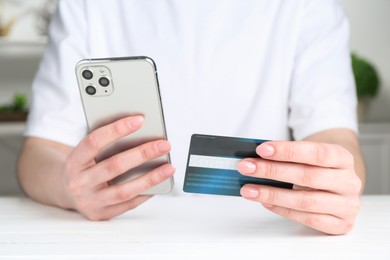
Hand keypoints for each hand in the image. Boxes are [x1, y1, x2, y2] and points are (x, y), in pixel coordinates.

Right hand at [61, 115, 174, 219]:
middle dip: (143, 153)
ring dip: (150, 178)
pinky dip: (145, 193)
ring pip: (124, 190)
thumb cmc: (84, 166)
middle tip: (164, 144)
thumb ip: (105, 142)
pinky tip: (159, 183)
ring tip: (169, 167)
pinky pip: (128, 204)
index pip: (95, 142)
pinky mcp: (101, 214)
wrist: (66, 192)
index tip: (140, 119)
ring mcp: (89, 201)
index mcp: (74, 161)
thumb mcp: (86, 152)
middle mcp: (79, 183)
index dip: (117, 129)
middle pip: (114, 166)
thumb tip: (139, 128)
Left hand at [237, 141, 361, 234]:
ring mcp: (346, 205)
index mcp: (343, 158)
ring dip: (272, 194)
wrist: (339, 186)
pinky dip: (283, 210)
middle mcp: (349, 181)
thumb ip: (287, 156)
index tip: (262, 149)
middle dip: (272, 171)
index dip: (288, 151)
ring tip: (250, 190)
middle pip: (307, 176)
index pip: (316, 152)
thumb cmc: (318, 169)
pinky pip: (308, 219)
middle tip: (247, 168)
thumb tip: (254, 159)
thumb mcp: (309, 156)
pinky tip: (266, 203)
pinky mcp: (340, 224)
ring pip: (305, 201)